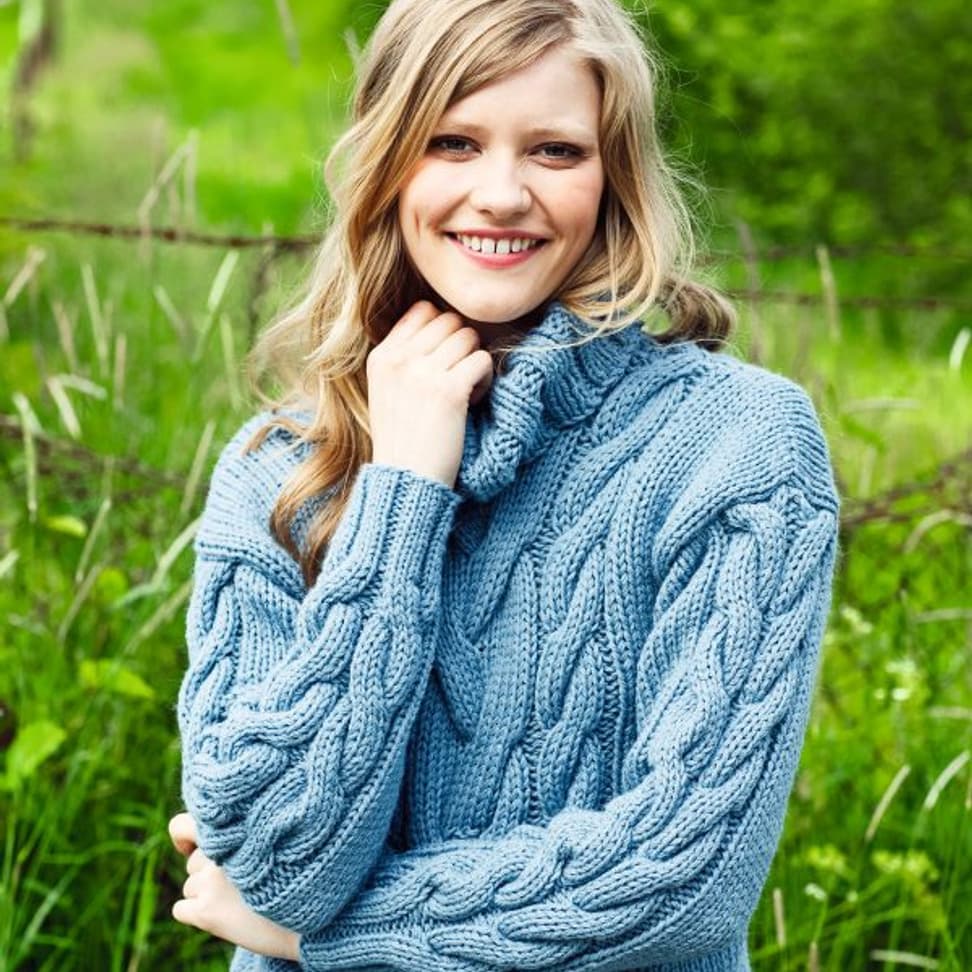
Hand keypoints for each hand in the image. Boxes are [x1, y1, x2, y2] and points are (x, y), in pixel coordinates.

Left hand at [168, 812, 300, 962]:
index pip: (182, 825)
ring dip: (207, 893)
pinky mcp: (206, 912)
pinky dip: (197, 915)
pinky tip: (225, 916)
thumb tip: (210, 843)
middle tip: (240, 882)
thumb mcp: (277, 839)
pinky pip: (182, 909)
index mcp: (234, 828)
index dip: (185, 837)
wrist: (313, 916)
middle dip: (209, 870)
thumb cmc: (301, 874)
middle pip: (193, 861)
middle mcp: (218, 850)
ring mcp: (209, 881)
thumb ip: (245, 835)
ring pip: (190, 886)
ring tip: (241, 900)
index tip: (192, 846)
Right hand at [368, 301, 493, 488]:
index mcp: (381, 357)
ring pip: (469, 337)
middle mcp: (399, 360)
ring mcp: (423, 373)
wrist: (406, 481)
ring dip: (474, 362)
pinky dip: (485, 380)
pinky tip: (472, 402)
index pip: (423, 311)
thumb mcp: (387, 392)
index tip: (443, 360)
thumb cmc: (404, 441)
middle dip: (461, 346)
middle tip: (457, 377)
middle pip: (450, 320)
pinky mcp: (449, 390)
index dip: (442, 330)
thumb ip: (405, 357)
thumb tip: (444, 322)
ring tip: (464, 391)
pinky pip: (483, 360)